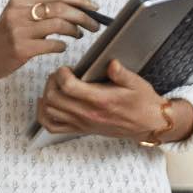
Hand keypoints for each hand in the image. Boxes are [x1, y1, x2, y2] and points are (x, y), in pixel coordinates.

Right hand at [0, 0, 103, 80]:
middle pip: (60, 8)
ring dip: (75, 30)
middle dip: (83, 16)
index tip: (94, 7)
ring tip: (79, 35)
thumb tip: (76, 7)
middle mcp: (18, 12)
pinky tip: (61, 46)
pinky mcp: (21, 49)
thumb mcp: (17, 16)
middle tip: (95, 24)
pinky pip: (52, 44)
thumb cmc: (6, 37)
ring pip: (58, 24)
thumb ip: (41, 9)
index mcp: (20, 0)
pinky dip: (62, 45)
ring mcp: (19, 31)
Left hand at [37, 61, 184, 142]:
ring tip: (57, 85)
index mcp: (100, 100)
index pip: (69, 87)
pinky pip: (53, 127)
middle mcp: (88, 114)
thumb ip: (122, 73)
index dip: (62, 74)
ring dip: (48, 95)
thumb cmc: (142, 103)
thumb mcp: (136, 83)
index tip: (68, 68)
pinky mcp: (81, 129)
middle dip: (52, 81)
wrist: (148, 124)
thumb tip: (111, 63)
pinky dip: (44, 115)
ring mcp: (82, 123)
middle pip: (54, 98)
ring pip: (50, 111)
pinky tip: (48, 103)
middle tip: (61, 74)